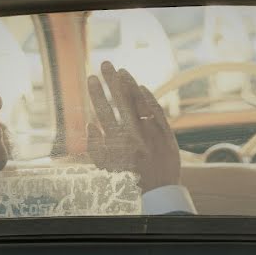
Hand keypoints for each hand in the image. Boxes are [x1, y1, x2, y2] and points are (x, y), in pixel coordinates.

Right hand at [87, 61, 180, 191]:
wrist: (158, 191)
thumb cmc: (128, 180)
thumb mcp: (105, 167)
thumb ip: (95, 146)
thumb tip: (90, 124)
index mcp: (117, 142)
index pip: (103, 110)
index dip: (96, 92)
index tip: (91, 78)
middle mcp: (134, 134)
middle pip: (120, 100)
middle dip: (111, 80)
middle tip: (105, 63)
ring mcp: (151, 132)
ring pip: (139, 101)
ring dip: (129, 84)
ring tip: (121, 71)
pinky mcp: (166, 132)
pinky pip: (156, 110)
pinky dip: (148, 97)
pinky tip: (140, 87)